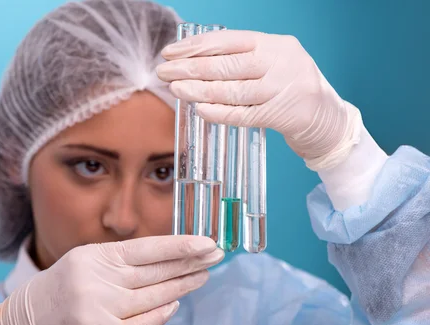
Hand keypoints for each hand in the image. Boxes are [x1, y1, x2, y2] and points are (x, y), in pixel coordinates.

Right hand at [0, 235, 222, 324]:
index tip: (206, 242)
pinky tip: (177, 304)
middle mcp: (100, 282)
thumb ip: (120, 260)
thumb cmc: (61, 287)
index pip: (147, 249)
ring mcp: (102, 311)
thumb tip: (164, 259)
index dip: (180, 245)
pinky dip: (161, 314)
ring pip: (154, 297)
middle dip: (190, 263)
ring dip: (182, 286)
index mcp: (96, 257)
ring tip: (203, 276)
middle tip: (216, 256)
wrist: (26, 324)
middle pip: (156, 272)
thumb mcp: (85, 260)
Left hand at [156, 30, 360, 169]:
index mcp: (274, 43)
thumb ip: (241, 58)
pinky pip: (242, 114)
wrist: (326, 116)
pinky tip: (199, 109)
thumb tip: (194, 61)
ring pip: (231, 90)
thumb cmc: (290, 85)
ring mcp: (280, 89)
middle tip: (164, 73)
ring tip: (176, 90)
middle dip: (189, 69)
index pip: (227, 41)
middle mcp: (279, 63)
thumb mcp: (273, 61)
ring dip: (198, 91)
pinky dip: (218, 112)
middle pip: (226, 65)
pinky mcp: (280, 115)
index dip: (195, 47)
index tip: (170, 53)